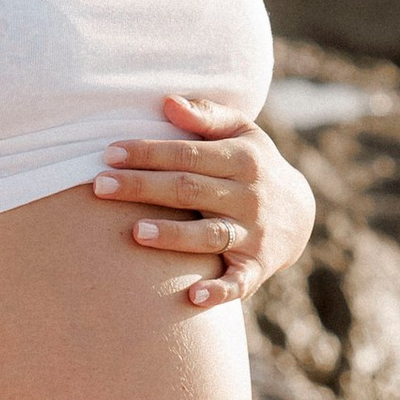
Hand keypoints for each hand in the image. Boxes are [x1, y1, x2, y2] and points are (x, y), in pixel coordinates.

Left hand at [90, 93, 316, 310]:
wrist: (300, 214)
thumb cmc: (253, 166)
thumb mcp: (240, 132)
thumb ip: (205, 116)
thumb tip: (167, 102)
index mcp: (242, 159)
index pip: (187, 154)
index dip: (148, 153)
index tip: (109, 154)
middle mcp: (248, 197)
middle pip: (189, 190)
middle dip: (143, 188)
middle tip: (99, 187)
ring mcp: (253, 234)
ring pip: (209, 235)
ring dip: (174, 235)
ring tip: (136, 233)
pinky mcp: (256, 268)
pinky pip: (238, 282)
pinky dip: (218, 291)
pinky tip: (193, 297)